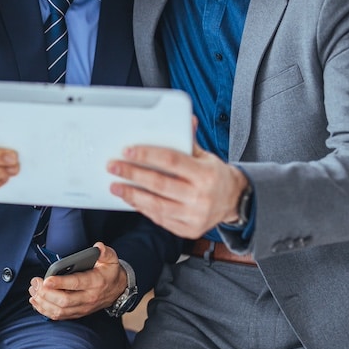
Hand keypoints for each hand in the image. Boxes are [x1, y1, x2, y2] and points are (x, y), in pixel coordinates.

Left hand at [29, 242, 125, 320]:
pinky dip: (45, 310)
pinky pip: (59, 316)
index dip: (60, 283)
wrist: (118, 291)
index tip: (46, 280)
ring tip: (33, 291)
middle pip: (64, 301)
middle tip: (36, 283)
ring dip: (43, 302)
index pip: (76, 284)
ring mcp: (82, 308)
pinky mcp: (77, 313)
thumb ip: (105, 252)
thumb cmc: (110, 272)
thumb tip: (97, 246)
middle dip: (46, 293)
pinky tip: (36, 301)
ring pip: (60, 311)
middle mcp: (88, 297)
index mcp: (96, 282)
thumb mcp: (111, 259)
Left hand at [108, 142, 249, 238]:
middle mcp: (200, 196)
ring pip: (157, 205)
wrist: (234, 201)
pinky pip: (160, 219)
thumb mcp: (206, 156)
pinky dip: (143, 208)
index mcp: (205, 174)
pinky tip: (131, 199)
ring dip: (132, 195)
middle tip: (113, 166)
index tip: (127, 151)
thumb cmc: (214, 175)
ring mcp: (194, 216)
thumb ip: (189, 141)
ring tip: (116, 186)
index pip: (171, 161)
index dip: (147, 155)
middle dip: (132, 174)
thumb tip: (186, 119)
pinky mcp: (188, 230)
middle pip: (160, 184)